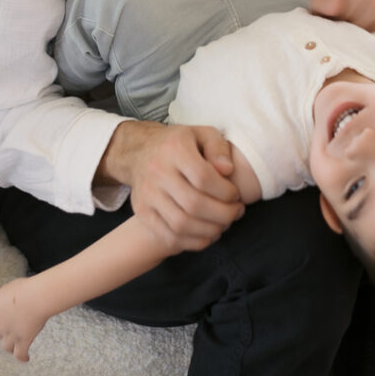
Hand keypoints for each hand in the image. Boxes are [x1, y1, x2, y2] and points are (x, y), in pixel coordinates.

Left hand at [0, 276, 46, 362]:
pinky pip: (20, 354)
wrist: (36, 297)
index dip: (1, 318)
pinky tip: (26, 358)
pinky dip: (22, 357)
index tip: (8, 317)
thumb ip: (3, 295)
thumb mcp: (9, 287)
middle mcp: (0, 325)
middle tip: (15, 327)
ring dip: (10, 346)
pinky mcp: (22, 342)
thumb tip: (6, 300)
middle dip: (5, 331)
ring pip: (6, 346)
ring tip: (15, 347)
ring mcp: (11, 335)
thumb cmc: (26, 288)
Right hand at [105, 120, 243, 251]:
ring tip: (224, 224)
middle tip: (236, 212)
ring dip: (210, 230)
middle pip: (194, 204)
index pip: (203, 178)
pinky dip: (193, 242)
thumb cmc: (178, 144)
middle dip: (223, 214)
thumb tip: (228, 170)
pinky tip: (208, 234)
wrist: (138, 152)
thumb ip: (218, 147)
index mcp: (174, 149)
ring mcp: (147, 195)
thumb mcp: (201, 133)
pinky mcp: (143, 213)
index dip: (226, 192)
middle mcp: (157, 172)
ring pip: (182, 224)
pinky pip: (170, 237)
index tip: (236, 195)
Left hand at [309, 0, 374, 32]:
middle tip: (351, 31)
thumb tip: (337, 7)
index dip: (350, 8)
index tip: (342, 19)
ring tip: (362, 36)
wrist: (348, 26)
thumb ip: (324, 3)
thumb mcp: (322, 7)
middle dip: (360, 21)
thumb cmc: (334, 14)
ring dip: (374, 29)